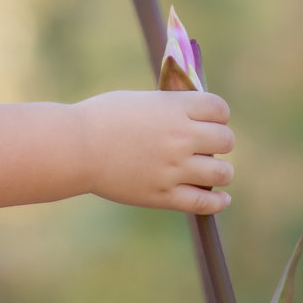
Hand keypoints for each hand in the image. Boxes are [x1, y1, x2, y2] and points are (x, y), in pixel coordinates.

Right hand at [76, 88, 234, 214]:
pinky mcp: (163, 195)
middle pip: (226, 139)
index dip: (218, 114)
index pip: (220, 109)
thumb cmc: (102, 118)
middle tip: (208, 146)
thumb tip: (195, 113)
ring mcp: (173, 168)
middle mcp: (180, 137)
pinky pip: (204, 202)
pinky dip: (218, 201)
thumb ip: (170, 107)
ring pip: (222, 172)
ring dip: (222, 172)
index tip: (212, 120)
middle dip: (220, 141)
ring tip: (214, 172)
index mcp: (174, 108)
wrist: (76, 148)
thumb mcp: (141, 100)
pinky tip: (221, 197)